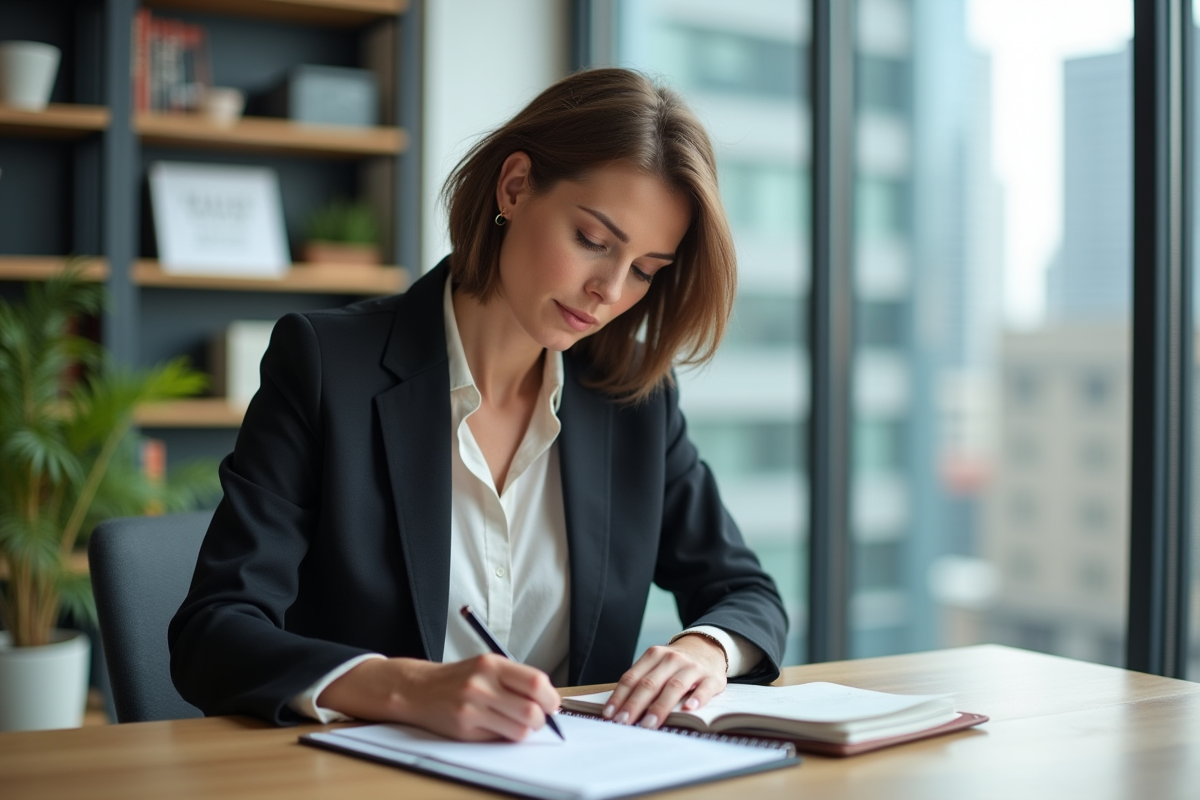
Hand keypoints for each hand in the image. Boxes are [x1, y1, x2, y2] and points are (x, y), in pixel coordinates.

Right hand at [317, 654, 560, 741]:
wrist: (418, 689)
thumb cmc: (459, 678)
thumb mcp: (487, 666)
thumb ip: (516, 679)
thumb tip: (549, 701)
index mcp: (492, 664)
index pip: (536, 682)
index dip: (550, 698)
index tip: (552, 704)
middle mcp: (482, 684)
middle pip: (531, 710)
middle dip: (542, 720)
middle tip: (538, 718)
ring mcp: (472, 707)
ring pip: (519, 730)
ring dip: (525, 731)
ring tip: (516, 723)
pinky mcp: (464, 728)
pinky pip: (499, 738)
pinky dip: (505, 736)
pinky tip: (495, 726)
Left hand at [602, 635, 727, 729]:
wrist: (707, 647)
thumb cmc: (676, 664)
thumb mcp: (657, 665)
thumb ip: (642, 681)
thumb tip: (619, 710)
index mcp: (654, 655)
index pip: (632, 678)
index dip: (620, 697)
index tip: (610, 715)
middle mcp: (672, 659)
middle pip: (650, 683)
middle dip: (635, 705)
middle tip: (624, 723)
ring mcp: (692, 668)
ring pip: (674, 687)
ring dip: (659, 707)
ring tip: (648, 724)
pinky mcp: (712, 678)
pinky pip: (704, 689)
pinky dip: (697, 699)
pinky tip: (689, 710)